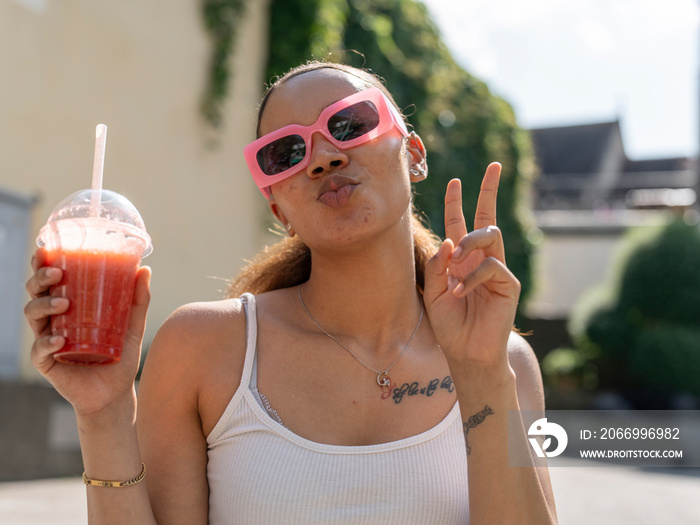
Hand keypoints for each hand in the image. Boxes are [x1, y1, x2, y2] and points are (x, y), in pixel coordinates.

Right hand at [24, 247, 151, 415]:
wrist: (116, 393)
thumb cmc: (120, 355)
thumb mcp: (133, 325)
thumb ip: (138, 300)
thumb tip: (145, 269)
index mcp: (69, 306)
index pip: (50, 281)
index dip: (42, 264)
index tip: (46, 250)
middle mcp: (54, 320)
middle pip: (35, 292)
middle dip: (40, 278)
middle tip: (57, 272)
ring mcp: (47, 340)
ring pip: (32, 315)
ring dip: (44, 305)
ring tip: (64, 303)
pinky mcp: (47, 362)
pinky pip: (39, 349)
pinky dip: (47, 342)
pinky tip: (59, 340)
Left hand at [423, 162, 520, 368]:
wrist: (466, 352)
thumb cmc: (449, 324)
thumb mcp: (432, 292)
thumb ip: (436, 266)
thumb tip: (449, 240)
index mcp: (461, 259)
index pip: (460, 223)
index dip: (456, 202)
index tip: (453, 181)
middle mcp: (480, 259)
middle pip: (487, 217)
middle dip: (489, 190)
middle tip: (495, 165)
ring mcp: (496, 269)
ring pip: (491, 234)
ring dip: (470, 240)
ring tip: (455, 260)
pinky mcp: (508, 284)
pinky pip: (491, 265)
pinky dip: (472, 276)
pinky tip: (461, 292)